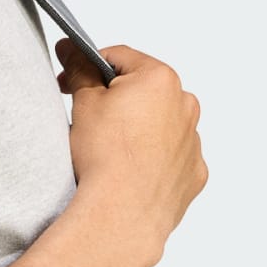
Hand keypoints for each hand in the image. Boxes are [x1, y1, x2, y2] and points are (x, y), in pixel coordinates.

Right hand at [54, 37, 206, 266]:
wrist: (121, 214)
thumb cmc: (105, 158)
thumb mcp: (83, 104)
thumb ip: (80, 71)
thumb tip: (72, 52)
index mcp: (160, 79)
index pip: (119, 59)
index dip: (89, 67)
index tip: (73, 80)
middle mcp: (185, 106)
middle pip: (144, 91)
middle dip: (118, 99)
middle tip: (90, 118)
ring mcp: (193, 142)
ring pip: (160, 124)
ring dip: (138, 129)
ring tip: (111, 151)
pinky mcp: (193, 174)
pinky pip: (172, 158)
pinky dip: (154, 159)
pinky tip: (131, 171)